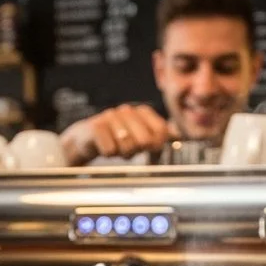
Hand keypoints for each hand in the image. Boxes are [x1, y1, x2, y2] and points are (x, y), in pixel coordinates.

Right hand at [60, 104, 175, 164]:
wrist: (86, 137)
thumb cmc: (116, 137)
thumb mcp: (139, 136)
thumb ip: (159, 135)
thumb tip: (178, 136)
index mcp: (142, 112)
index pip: (162, 131)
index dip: (158, 146)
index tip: (151, 153)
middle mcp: (128, 111)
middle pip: (146, 141)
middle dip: (138, 151)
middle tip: (128, 150)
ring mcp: (111, 117)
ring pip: (128, 147)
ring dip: (123, 153)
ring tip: (116, 147)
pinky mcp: (97, 127)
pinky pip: (111, 151)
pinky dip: (109, 154)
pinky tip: (104, 147)